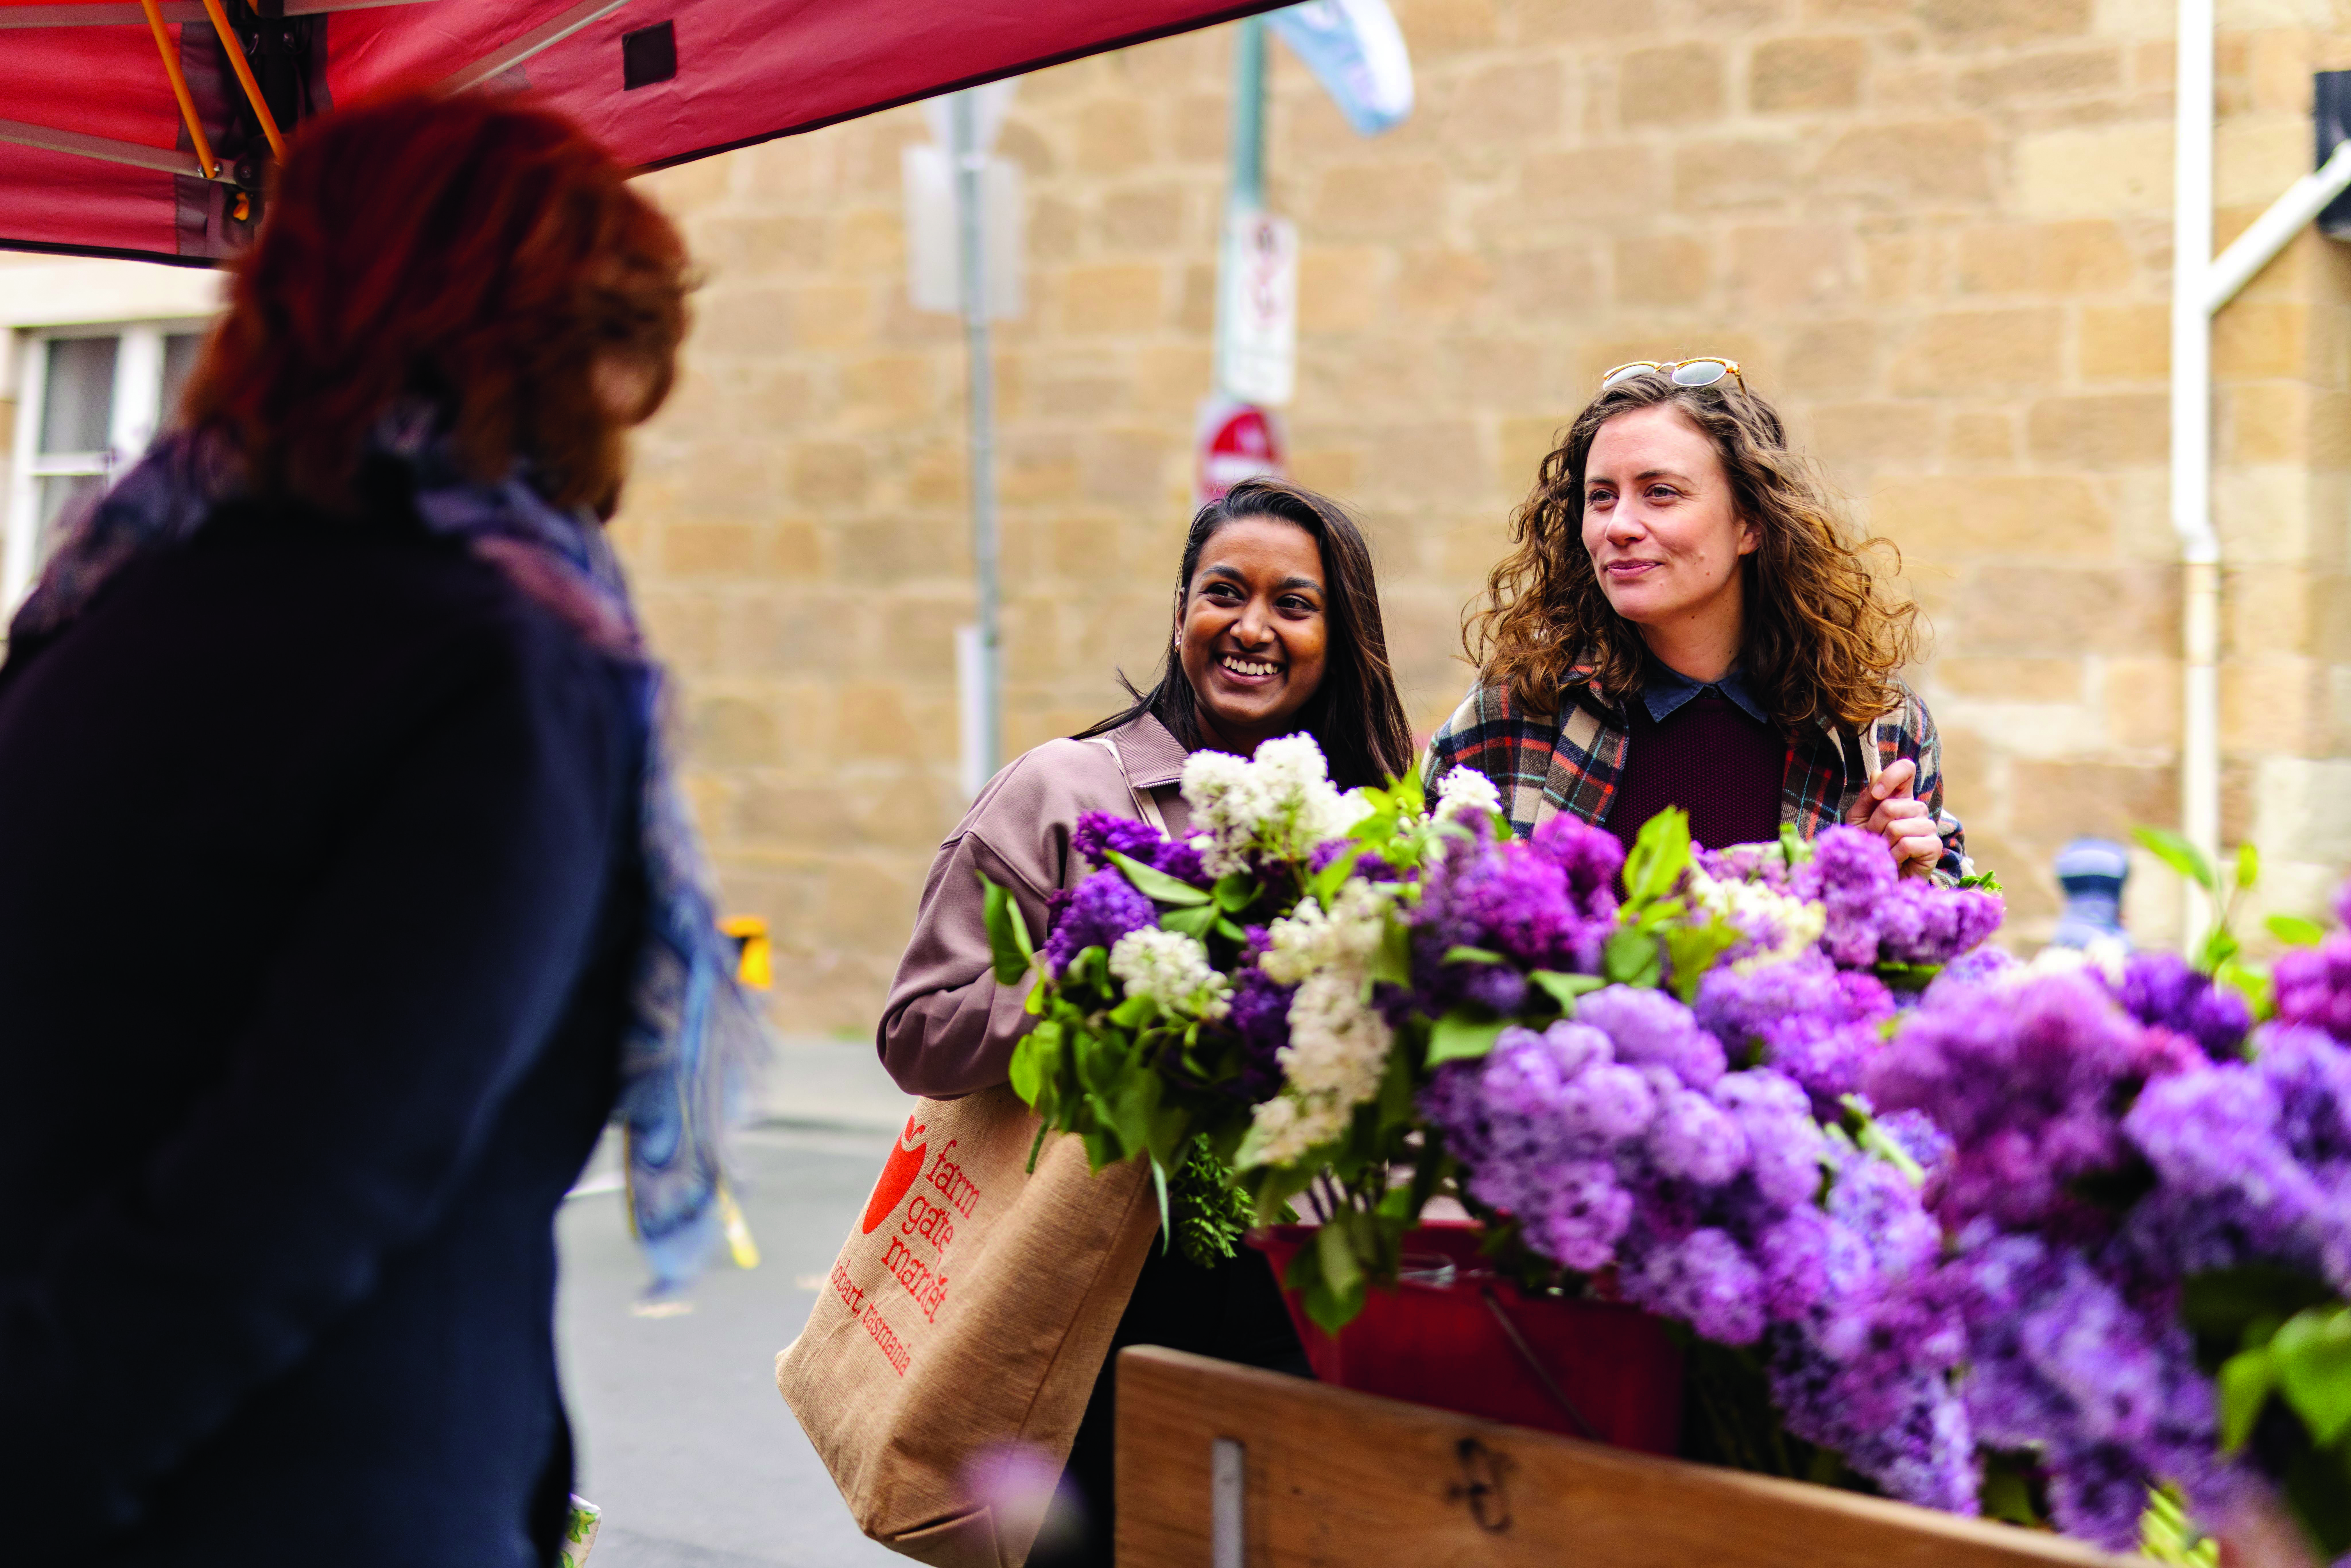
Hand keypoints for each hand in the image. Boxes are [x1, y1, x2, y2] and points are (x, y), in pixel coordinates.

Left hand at [1846, 757, 1939, 879]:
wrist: (1876, 878)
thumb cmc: (1869, 847)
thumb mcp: (1860, 819)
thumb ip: (1868, 797)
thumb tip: (1876, 772)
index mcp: (1901, 797)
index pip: (1906, 769)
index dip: (1891, 776)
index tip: (1876, 795)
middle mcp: (1918, 809)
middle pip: (1890, 806)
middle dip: (1873, 827)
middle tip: (1874, 840)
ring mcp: (1928, 827)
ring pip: (1896, 828)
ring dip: (1882, 844)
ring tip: (1884, 852)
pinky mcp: (1934, 846)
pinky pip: (1907, 844)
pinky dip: (1893, 856)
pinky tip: (1895, 862)